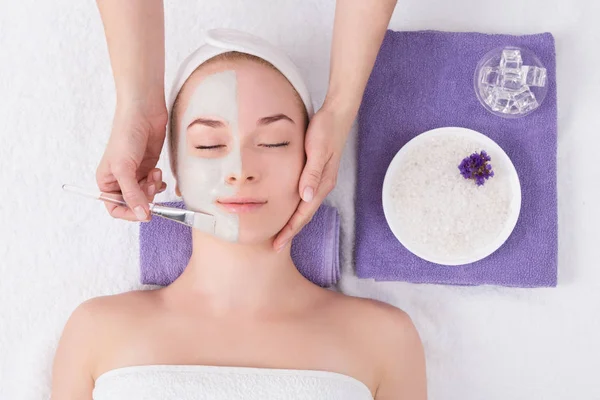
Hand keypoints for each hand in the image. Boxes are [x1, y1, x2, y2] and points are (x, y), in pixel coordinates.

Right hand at [96, 102, 167, 220]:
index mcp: (106, 181)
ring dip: (153, 189)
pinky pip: (154, 186)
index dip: (129, 214)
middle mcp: (119, 180)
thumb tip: (140, 215)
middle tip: (150, 185)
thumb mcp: (124, 168)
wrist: (144, 113)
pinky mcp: (148, 168)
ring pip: (146, 196)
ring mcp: (135, 174)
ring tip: (155, 173)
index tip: (144, 213)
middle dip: (144, 198)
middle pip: (134, 204)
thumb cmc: (126, 136)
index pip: (115, 208)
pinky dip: (158, 183)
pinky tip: (158, 173)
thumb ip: (132, 194)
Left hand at [273, 105, 352, 250]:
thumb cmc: (325, 129)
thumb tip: (306, 196)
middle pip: (305, 214)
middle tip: (275, 246)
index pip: (303, 213)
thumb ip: (311, 172)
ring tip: (279, 232)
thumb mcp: (317, 149)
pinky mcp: (316, 172)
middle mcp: (322, 185)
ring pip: (305, 207)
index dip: (290, 229)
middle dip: (290, 231)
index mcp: (322, 183)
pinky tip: (287, 207)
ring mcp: (320, 179)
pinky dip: (295, 207)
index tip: (277, 244)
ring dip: (293, 221)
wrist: (337, 114)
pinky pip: (304, 196)